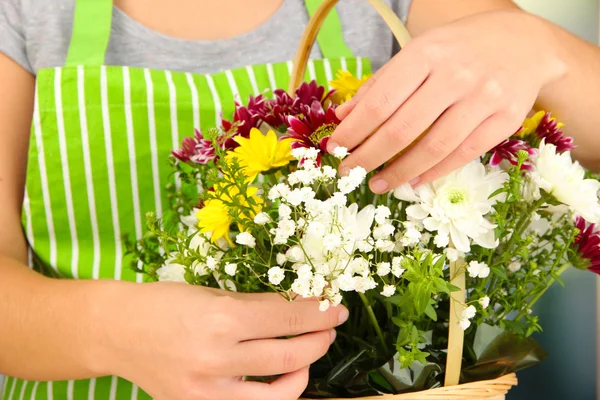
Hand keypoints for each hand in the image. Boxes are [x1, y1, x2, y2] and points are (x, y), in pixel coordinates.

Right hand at [97, 283, 347, 399]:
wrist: (117, 331)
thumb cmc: (164, 303)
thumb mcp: (213, 294)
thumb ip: (256, 305)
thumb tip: (300, 308)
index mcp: (221, 318)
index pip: (288, 317)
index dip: (319, 311)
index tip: (335, 305)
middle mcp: (217, 357)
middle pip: (289, 355)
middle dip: (321, 338)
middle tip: (332, 324)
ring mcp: (208, 390)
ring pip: (279, 390)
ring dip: (306, 368)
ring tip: (312, 351)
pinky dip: (278, 394)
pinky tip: (286, 378)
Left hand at [328, 9, 566, 191]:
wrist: (525, 42)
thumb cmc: (461, 48)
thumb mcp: (419, 52)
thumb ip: (381, 84)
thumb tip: (344, 116)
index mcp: (426, 54)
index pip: (380, 101)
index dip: (354, 130)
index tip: (335, 148)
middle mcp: (455, 75)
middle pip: (402, 129)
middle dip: (369, 156)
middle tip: (349, 173)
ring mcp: (484, 98)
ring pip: (433, 147)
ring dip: (399, 172)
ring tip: (377, 184)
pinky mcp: (505, 119)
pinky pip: (463, 154)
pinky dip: (434, 172)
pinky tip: (413, 180)